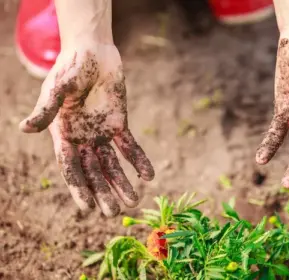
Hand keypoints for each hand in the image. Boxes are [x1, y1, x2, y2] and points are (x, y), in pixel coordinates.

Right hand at [20, 43, 153, 216]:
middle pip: (93, 172)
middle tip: (114, 213)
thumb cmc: (71, 67)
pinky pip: (129, 147)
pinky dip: (138, 161)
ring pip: (112, 165)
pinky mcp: (118, 125)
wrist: (93, 52)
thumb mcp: (57, 88)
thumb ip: (46, 109)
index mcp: (63, 135)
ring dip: (122, 183)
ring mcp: (100, 133)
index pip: (71, 168)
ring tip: (134, 202)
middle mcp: (81, 139)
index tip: (88, 208)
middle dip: (103, 193)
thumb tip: (25, 128)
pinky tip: (148, 176)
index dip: (79, 188)